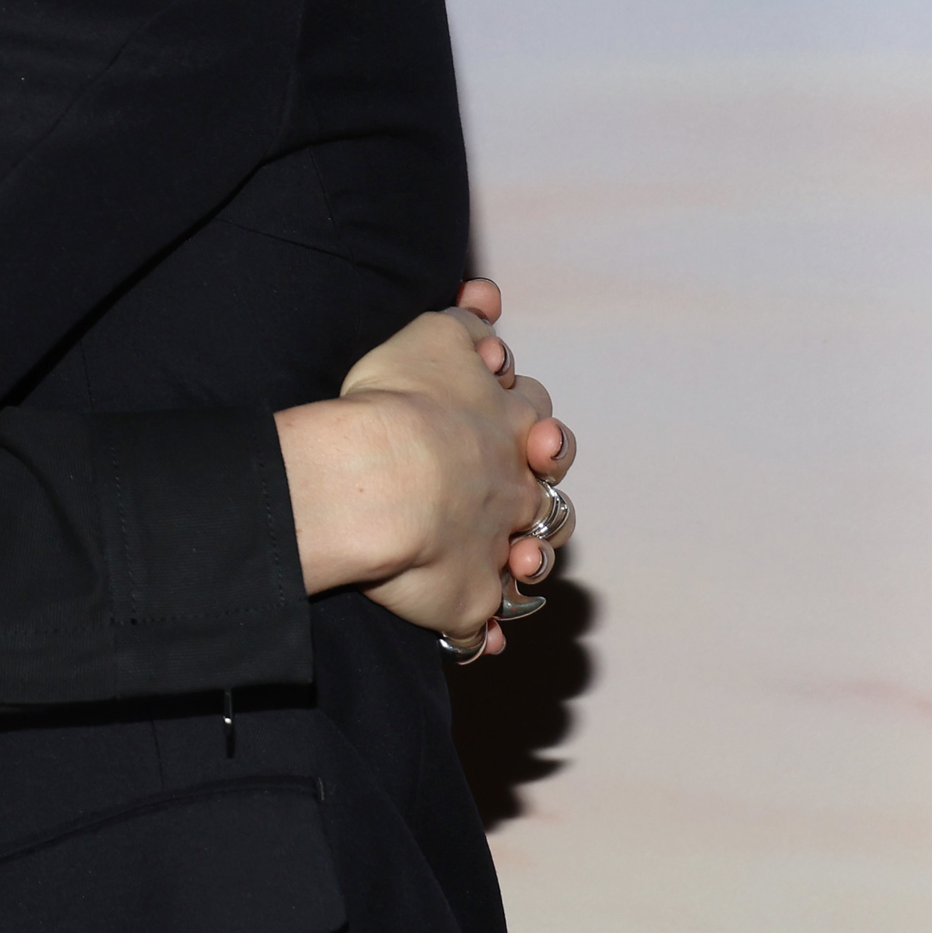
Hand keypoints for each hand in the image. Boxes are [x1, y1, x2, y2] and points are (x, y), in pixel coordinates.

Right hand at [278, 278, 572, 659]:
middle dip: (538, 495)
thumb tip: (486, 294)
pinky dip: (486, 630)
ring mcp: (495, 549)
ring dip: (523, 558)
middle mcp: (512, 491)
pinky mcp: (469, 601)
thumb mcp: (435, 337)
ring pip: (528, 558)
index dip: (531, 424)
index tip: (516, 427)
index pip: (537, 423)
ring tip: (513, 561)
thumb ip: (465, 320)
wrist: (387, 480)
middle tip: (517, 488)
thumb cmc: (403, 401)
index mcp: (511, 429)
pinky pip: (483, 624)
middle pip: (545, 495)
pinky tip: (486, 639)